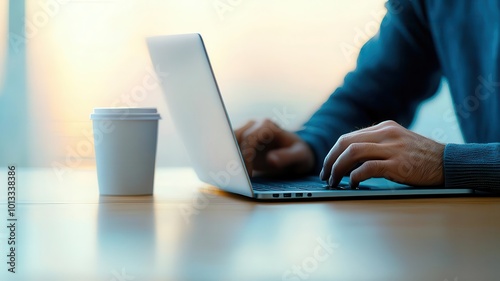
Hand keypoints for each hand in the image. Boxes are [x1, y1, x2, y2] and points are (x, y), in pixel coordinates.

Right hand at [235, 119, 314, 176]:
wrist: (297, 152)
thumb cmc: (300, 152)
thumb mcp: (300, 155)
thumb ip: (287, 157)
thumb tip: (271, 159)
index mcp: (267, 126)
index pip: (249, 138)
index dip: (245, 156)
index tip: (246, 173)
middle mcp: (255, 126)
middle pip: (235, 139)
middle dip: (233, 157)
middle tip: (235, 177)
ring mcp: (247, 133)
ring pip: (230, 142)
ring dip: (228, 157)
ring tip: (231, 175)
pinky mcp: (243, 144)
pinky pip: (231, 149)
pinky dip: (229, 159)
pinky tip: (231, 173)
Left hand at [320, 120, 444, 186]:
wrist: (450, 163)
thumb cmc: (423, 157)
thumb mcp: (399, 142)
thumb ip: (379, 144)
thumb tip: (352, 158)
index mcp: (384, 127)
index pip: (349, 137)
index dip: (333, 152)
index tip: (328, 165)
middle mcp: (386, 134)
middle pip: (345, 142)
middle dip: (330, 160)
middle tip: (325, 174)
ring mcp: (392, 148)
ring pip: (352, 153)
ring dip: (338, 168)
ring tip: (334, 181)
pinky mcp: (398, 164)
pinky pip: (367, 168)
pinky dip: (355, 176)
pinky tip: (353, 184)